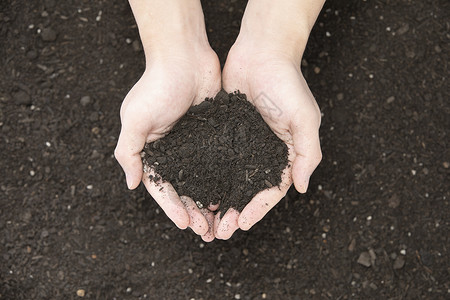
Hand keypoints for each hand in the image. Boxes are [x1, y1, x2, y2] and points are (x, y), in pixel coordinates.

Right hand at [114, 44, 220, 241]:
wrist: (184, 55)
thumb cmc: (157, 85)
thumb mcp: (135, 118)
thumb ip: (130, 152)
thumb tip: (132, 185)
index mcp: (153, 151)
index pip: (162, 186)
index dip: (172, 207)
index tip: (186, 224)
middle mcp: (173, 151)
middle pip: (184, 189)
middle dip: (193, 211)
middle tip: (207, 232)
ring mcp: (194, 145)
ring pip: (203, 180)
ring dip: (209, 202)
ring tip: (219, 222)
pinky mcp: (213, 135)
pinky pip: (219, 163)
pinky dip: (223, 181)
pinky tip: (231, 195)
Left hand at [216, 41, 321, 238]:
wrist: (262, 51)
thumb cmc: (287, 83)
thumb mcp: (305, 118)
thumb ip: (307, 153)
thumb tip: (303, 187)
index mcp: (285, 153)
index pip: (272, 189)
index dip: (258, 208)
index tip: (242, 224)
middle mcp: (264, 152)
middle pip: (249, 189)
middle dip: (236, 211)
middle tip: (221, 230)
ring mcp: (244, 143)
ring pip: (231, 179)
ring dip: (221, 200)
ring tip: (208, 218)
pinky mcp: (225, 132)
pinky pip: (217, 159)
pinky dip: (209, 176)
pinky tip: (198, 189)